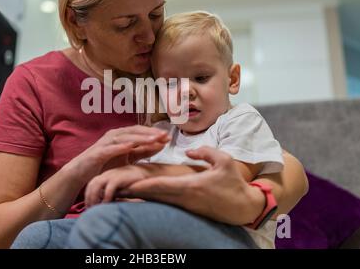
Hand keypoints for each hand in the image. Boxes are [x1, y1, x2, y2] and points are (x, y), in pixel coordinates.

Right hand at [69, 125, 169, 184]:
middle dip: (150, 133)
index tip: (169, 137)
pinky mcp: (97, 152)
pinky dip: (120, 146)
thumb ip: (142, 152)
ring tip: (152, 140)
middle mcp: (114, 136)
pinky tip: (130, 146)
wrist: (82, 173)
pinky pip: (110, 148)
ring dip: (139, 138)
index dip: (154, 133)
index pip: (141, 132)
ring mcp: (105, 143)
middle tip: (164, 135)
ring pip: (125, 137)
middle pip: (135, 131)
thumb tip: (161, 145)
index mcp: (122, 136)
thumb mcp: (127, 158)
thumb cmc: (105, 164)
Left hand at [85, 165, 148, 206]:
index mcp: (104, 176)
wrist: (144, 174)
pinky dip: (106, 197)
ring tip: (96, 208)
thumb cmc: (131, 183)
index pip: (90, 186)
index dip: (88, 197)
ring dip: (94, 198)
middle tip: (90, 209)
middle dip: (89, 198)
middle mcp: (106, 175)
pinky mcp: (119, 178)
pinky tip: (107, 205)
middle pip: (91, 186)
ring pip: (97, 186)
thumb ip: (109, 193)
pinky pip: (109, 188)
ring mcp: (112, 175)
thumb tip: (101, 205)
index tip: (88, 207)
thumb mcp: (118, 187)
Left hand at [118, 146, 264, 224]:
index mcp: (191, 186)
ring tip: (122, 192)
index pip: (162, 185)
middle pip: (154, 196)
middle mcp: (185, 198)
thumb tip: (189, 150)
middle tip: (115, 189)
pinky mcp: (189, 209)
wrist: (245, 207)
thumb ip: (205, 152)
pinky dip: (152, 201)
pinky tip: (142, 197)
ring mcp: (186, 205)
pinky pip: (166, 204)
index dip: (143, 184)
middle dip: (134, 192)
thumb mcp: (224, 161)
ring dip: (140, 197)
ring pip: (158, 201)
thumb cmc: (235, 183)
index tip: (127, 183)